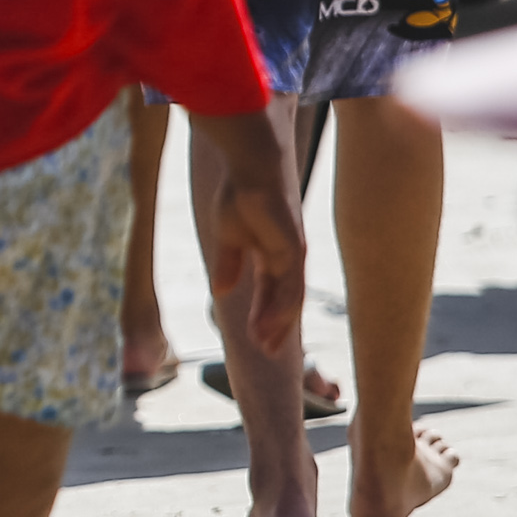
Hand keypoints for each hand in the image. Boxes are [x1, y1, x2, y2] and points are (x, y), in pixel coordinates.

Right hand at [191, 115, 306, 357]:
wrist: (250, 165)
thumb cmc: (239, 192)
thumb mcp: (227, 236)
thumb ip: (228, 264)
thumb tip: (222, 293)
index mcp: (272, 251)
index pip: (271, 290)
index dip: (263, 314)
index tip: (255, 338)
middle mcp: (287, 256)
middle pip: (285, 299)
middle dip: (275, 326)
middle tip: (266, 350)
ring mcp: (293, 253)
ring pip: (290, 298)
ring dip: (279, 324)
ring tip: (266, 346)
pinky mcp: (294, 249)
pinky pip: (291, 286)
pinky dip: (281, 308)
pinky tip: (268, 325)